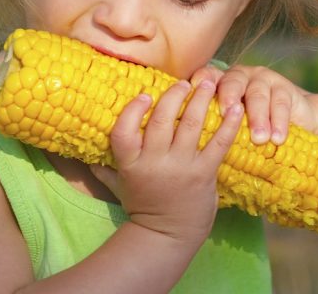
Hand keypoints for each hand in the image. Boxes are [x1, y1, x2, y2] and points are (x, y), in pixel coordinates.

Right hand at [90, 80, 243, 246]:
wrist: (168, 236)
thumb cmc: (142, 206)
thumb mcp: (118, 185)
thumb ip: (104, 167)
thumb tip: (82, 151)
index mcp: (131, 163)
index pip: (123, 131)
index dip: (131, 110)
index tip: (144, 94)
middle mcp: (155, 162)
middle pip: (160, 120)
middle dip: (174, 95)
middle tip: (185, 81)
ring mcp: (181, 167)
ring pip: (190, 125)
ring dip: (200, 99)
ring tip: (208, 81)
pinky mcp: (204, 174)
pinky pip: (218, 143)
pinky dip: (228, 124)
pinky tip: (235, 107)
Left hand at [190, 64, 315, 144]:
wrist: (292, 125)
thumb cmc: (249, 130)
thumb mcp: (228, 127)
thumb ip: (211, 126)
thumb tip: (186, 138)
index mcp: (221, 83)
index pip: (209, 76)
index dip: (203, 79)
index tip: (195, 86)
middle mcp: (241, 77)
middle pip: (232, 83)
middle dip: (228, 97)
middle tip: (226, 113)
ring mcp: (263, 80)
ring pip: (257, 94)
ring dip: (257, 117)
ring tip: (258, 139)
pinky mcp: (285, 88)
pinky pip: (280, 103)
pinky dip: (278, 122)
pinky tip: (277, 138)